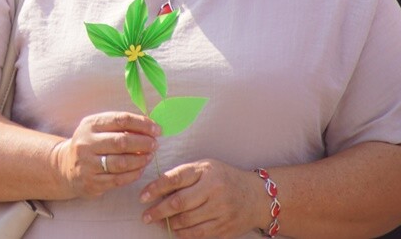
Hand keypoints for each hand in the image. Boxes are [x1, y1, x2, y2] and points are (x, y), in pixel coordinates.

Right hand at [53, 111, 158, 197]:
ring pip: (121, 162)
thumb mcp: (98, 129)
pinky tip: (140, 169)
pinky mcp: (92, 182)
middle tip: (155, 144)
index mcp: (90, 124)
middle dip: (143, 143)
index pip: (120, 120)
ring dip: (140, 160)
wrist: (65, 166)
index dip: (141, 124)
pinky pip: (119, 179)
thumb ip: (120, 126)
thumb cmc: (90, 144)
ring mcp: (87, 164)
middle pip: (121, 142)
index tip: (157, 129)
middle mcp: (86, 143)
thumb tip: (150, 127)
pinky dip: (134, 174)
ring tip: (149, 157)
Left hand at [139, 159, 265, 237]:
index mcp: (206, 171)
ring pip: (187, 221)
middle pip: (179, 203)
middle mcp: (214, 190)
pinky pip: (199, 234)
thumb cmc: (224, 178)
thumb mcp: (205, 168)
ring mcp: (221, 210)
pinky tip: (175, 230)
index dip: (156, 188)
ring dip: (169, 223)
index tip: (142, 197)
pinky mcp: (225, 227)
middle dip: (158, 211)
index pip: (175, 178)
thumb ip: (184, 175)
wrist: (257, 197)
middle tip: (146, 216)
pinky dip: (183, 234)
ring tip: (159, 221)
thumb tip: (156, 189)